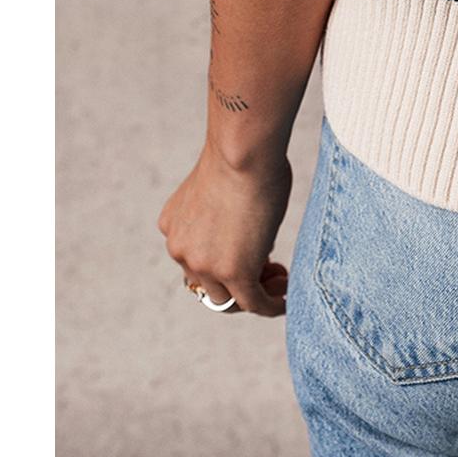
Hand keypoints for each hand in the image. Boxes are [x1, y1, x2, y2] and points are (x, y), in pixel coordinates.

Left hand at [158, 144, 291, 317]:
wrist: (243, 152)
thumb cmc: (243, 154)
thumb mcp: (220, 188)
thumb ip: (224, 214)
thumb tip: (250, 231)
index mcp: (172, 226)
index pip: (196, 259)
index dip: (224, 261)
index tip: (253, 251)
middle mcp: (180, 250)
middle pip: (209, 284)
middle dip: (239, 281)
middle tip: (272, 270)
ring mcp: (204, 265)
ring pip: (228, 300)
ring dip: (255, 294)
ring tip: (281, 283)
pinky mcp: (234, 273)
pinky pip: (253, 302)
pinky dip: (270, 305)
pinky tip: (285, 300)